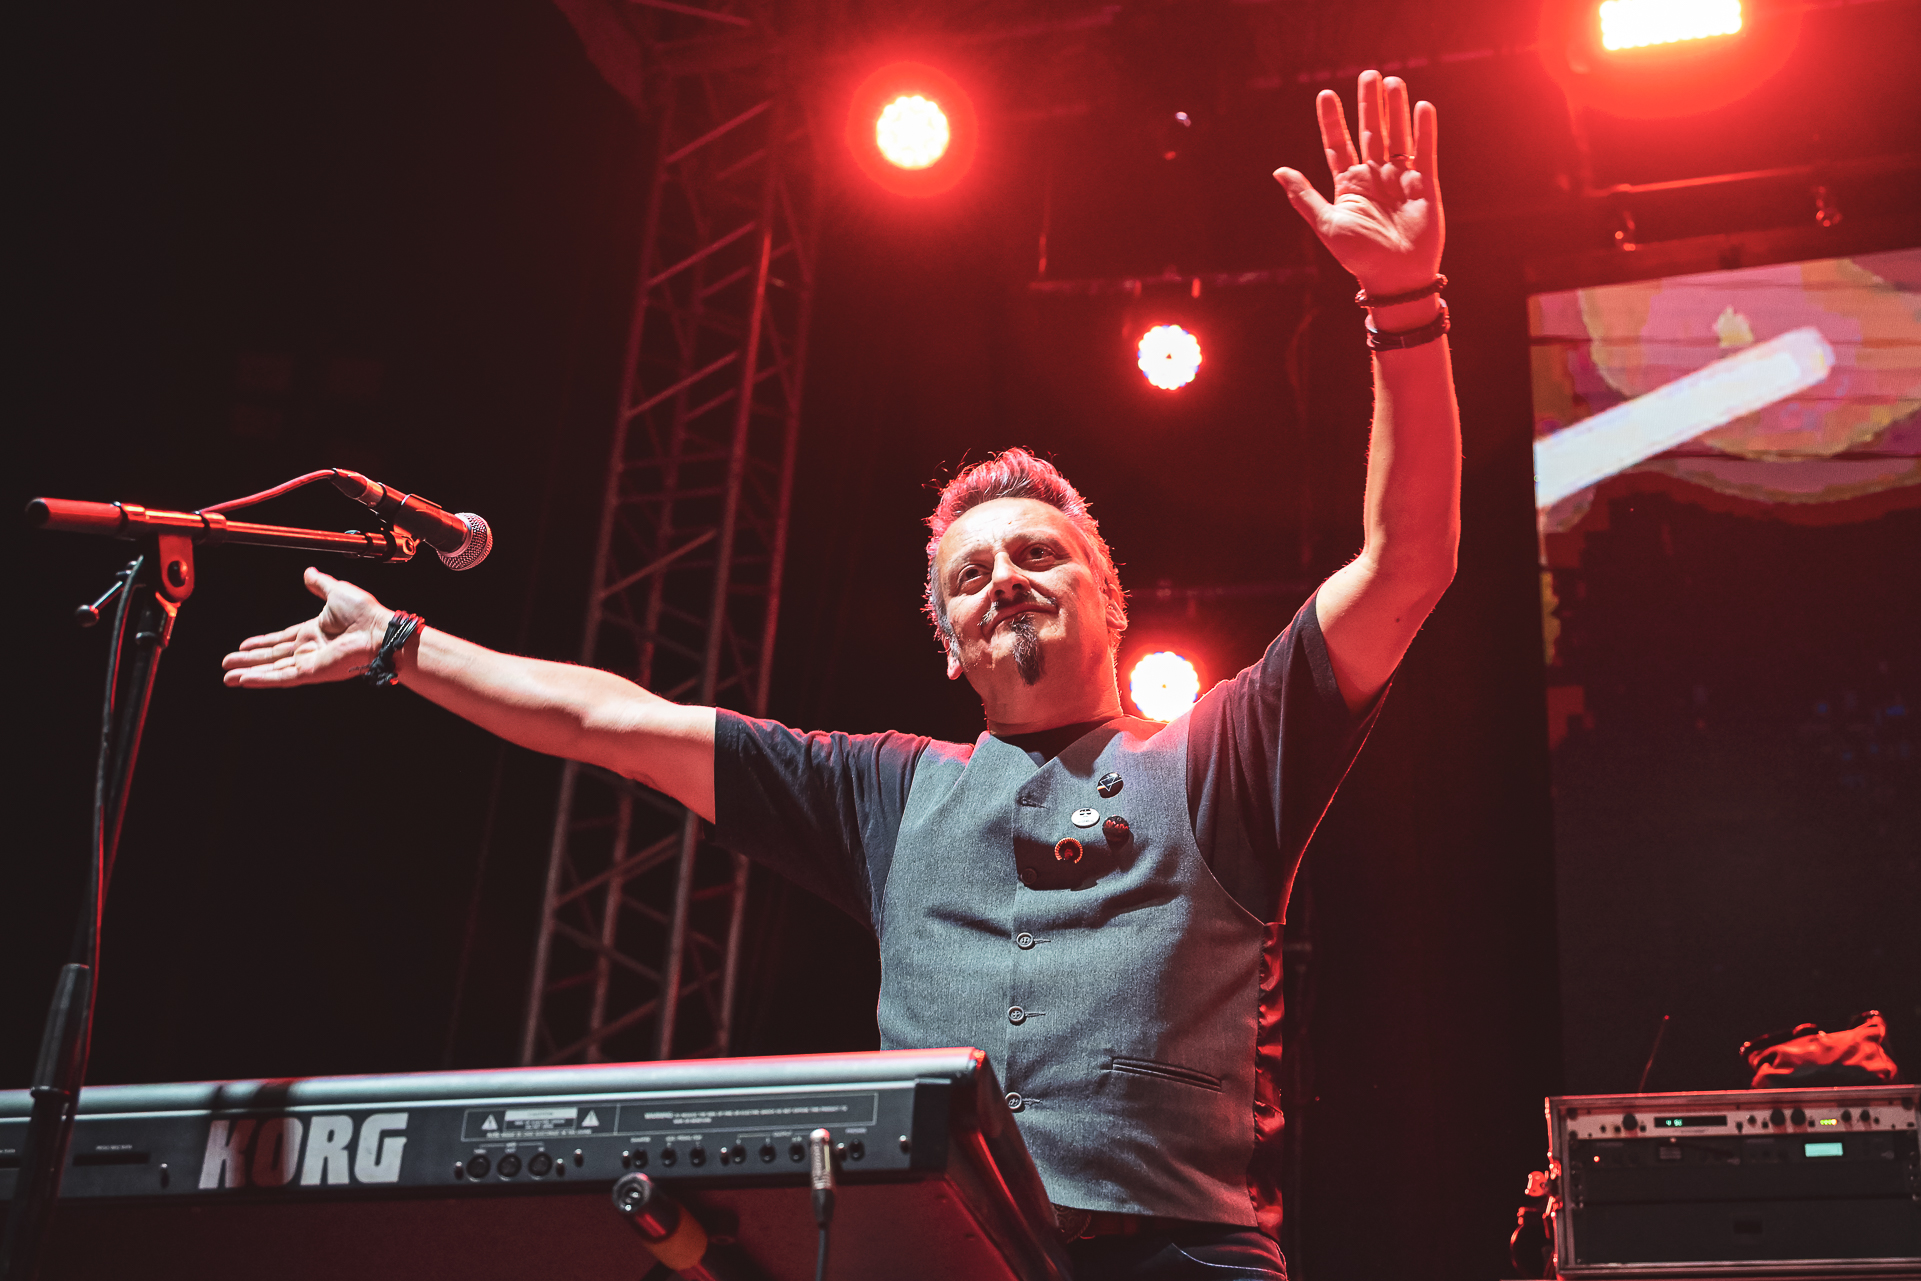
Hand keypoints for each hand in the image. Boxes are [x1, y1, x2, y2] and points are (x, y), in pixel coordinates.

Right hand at [222, 567, 393, 687]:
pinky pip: (282, 677)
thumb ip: (320, 584)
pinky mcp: (311, 672)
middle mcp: (310, 648)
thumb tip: (308, 572)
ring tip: (228, 677)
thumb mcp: (336, 591)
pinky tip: (244, 681)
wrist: (378, 629)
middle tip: (227, 663)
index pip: (281, 638)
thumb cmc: (365, 612)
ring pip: (272, 669)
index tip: (243, 645)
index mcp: (314, 631)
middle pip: (272, 656)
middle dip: (249, 661)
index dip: (261, 643)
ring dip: (249, 673)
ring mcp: (310, 662)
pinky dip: (262, 679)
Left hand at [1274, 70, 1442, 297]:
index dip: (1331, 120)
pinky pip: (1425, 151)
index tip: (1325, 94)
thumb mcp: (1327, 225)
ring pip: (1397, 135)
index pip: (1337, 145)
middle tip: (1368, 74)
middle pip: (1370, 132)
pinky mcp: (1425, 184)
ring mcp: (1400, 178)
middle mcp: (1373, 177)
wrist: (1396, 277)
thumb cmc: (1359, 256)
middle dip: (1368, 104)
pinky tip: (1421, 106)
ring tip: (1391, 81)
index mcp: (1348, 185)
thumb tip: (1278, 170)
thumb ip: (1304, 197)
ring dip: (1394, 109)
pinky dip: (1424, 130)